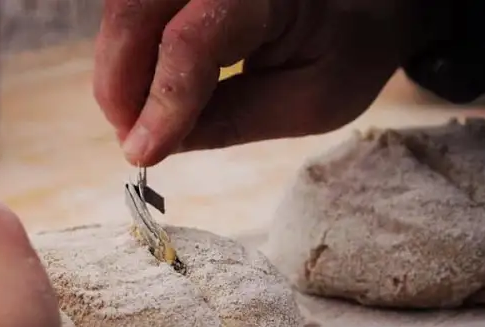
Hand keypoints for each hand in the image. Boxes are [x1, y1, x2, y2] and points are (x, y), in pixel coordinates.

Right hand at [94, 0, 430, 165]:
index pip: (193, 41)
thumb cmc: (348, 50)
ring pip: (126, 6)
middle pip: (135, 9)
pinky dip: (130, 54)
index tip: (142, 153)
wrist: (366, 3)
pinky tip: (145, 92)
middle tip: (130, 139)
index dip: (162, 102)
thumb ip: (232, 120)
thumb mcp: (309, 102)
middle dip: (118, 81)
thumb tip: (155, 142)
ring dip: (119, 68)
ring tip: (137, 121)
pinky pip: (136, 9)